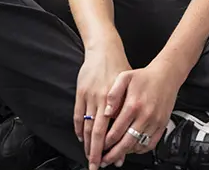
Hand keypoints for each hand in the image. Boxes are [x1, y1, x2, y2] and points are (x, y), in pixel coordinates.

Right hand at [74, 36, 131, 169]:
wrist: (104, 50)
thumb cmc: (120, 68)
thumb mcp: (128, 86)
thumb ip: (127, 107)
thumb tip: (130, 129)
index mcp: (116, 100)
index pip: (114, 130)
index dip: (113, 146)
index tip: (113, 160)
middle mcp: (103, 101)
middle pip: (98, 132)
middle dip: (97, 152)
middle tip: (97, 166)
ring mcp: (90, 97)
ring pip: (87, 126)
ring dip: (88, 144)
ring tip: (90, 157)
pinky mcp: (81, 93)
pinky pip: (78, 115)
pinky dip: (79, 129)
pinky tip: (81, 138)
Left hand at [100, 61, 184, 166]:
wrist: (167, 75)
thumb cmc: (145, 77)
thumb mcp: (125, 77)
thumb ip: (113, 94)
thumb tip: (106, 111)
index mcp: (133, 105)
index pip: (116, 131)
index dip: (106, 143)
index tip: (99, 147)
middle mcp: (145, 116)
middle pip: (127, 143)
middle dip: (113, 155)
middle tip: (104, 161)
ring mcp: (155, 122)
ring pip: (138, 145)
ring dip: (126, 153)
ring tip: (116, 155)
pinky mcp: (162, 125)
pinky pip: (151, 144)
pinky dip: (140, 149)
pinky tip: (132, 148)